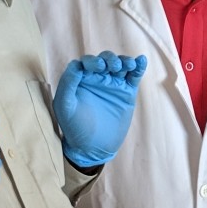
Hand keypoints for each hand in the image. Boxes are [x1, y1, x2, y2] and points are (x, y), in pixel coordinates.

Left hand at [53, 51, 147, 168]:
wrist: (92, 147)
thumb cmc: (74, 127)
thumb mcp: (65, 107)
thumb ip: (68, 85)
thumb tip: (76, 64)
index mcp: (81, 79)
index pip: (86, 62)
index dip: (92, 61)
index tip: (97, 68)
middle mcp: (97, 78)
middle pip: (105, 60)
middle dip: (109, 59)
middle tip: (112, 67)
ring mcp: (113, 84)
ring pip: (120, 65)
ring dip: (124, 61)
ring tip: (128, 65)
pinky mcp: (127, 93)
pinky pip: (133, 77)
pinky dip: (139, 67)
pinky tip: (141, 60)